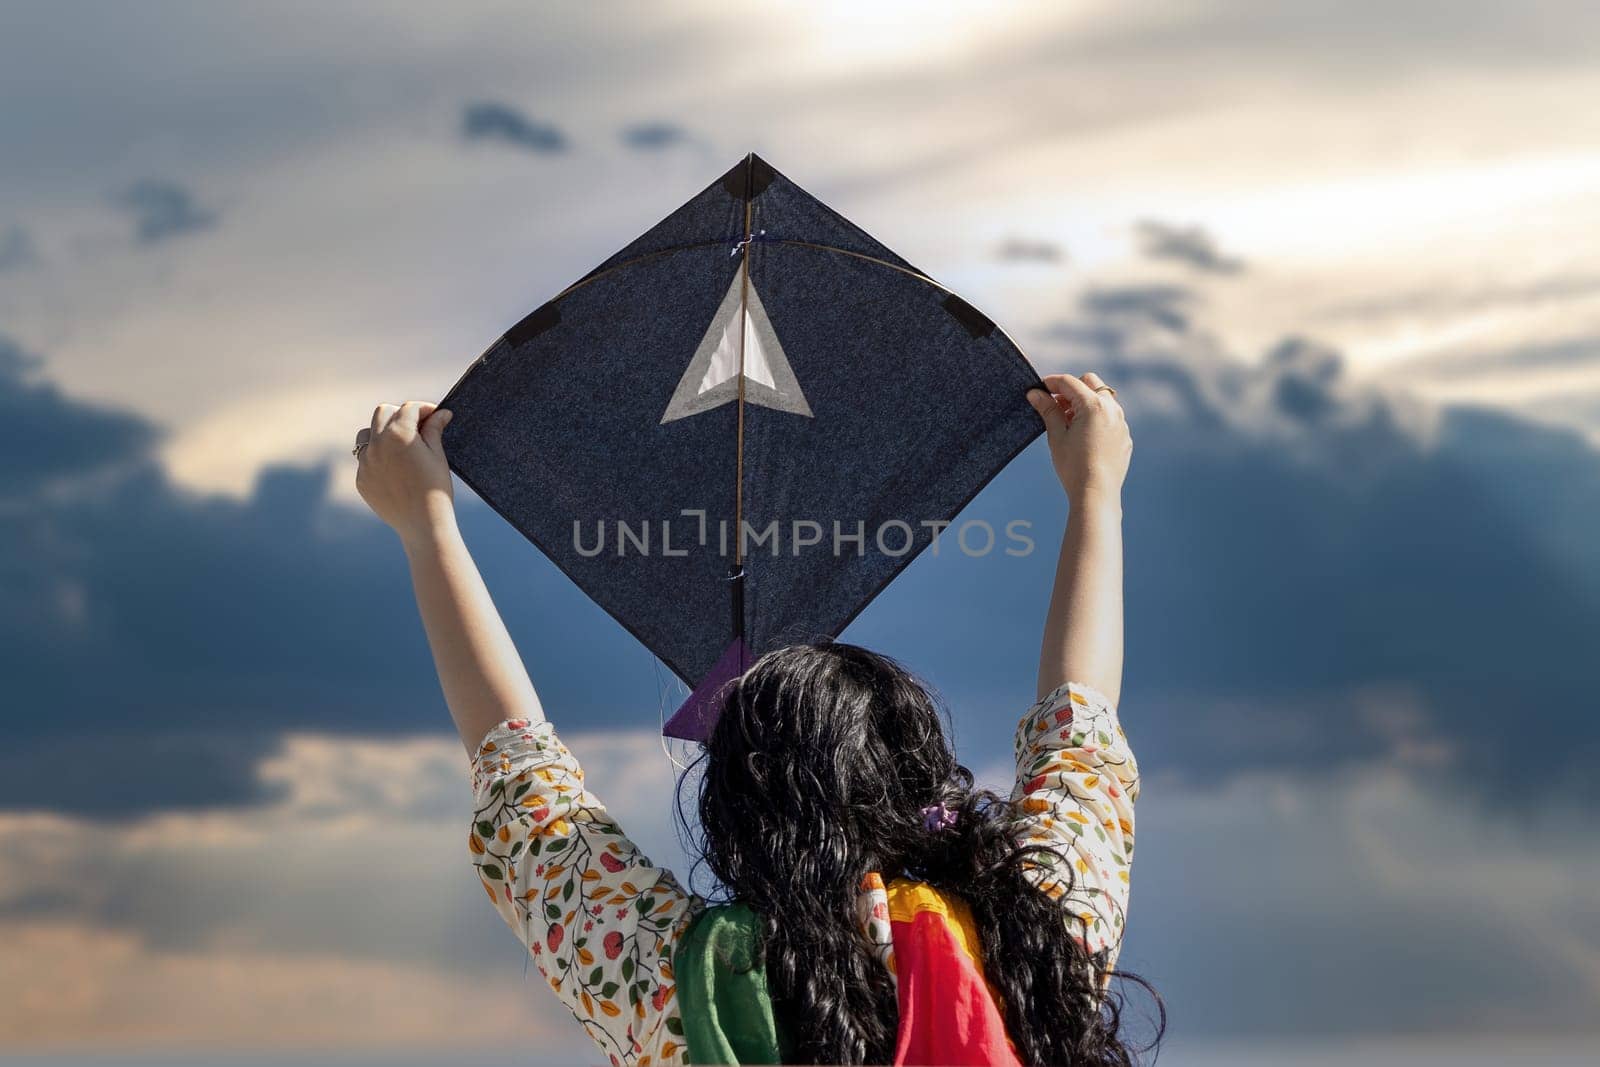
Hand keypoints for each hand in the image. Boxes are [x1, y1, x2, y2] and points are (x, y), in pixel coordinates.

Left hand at [355, 401, 455, 541]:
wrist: (423, 524)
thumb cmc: (436, 489)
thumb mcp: (438, 455)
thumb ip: (434, 429)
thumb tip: (441, 413)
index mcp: (399, 434)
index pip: (409, 409)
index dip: (425, 409)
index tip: (435, 416)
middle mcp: (377, 444)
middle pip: (383, 413)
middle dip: (400, 414)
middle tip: (417, 425)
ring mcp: (365, 462)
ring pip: (366, 434)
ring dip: (381, 432)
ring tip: (399, 444)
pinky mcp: (362, 479)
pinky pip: (365, 459)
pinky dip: (378, 457)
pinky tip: (394, 468)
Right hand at [1026, 372, 1131, 503]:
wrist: (1096, 493)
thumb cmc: (1074, 466)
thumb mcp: (1057, 435)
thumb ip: (1048, 410)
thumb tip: (1035, 393)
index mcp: (1093, 405)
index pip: (1069, 382)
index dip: (1051, 383)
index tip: (1038, 389)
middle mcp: (1112, 409)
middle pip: (1090, 382)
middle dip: (1071, 389)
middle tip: (1055, 405)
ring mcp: (1121, 423)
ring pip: (1102, 399)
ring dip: (1084, 402)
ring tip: (1068, 422)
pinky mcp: (1124, 437)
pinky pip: (1110, 418)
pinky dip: (1096, 418)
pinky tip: (1084, 436)